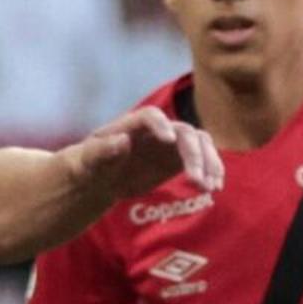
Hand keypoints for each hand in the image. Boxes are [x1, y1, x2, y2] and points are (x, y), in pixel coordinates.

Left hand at [63, 103, 223, 206]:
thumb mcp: (88, 161)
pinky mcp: (179, 159)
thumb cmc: (90, 165)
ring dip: (209, 163)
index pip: (149, 116)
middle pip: (183, 131)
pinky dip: (211, 171)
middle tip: (195, 180)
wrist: (101, 177)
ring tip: (209, 187)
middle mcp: (156, 130)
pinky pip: (203, 159)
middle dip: (193, 154)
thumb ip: (102, 151)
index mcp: (131, 125)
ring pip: (200, 143)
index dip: (160, 125)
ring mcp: (171, 144)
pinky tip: (214, 187)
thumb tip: (122, 141)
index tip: (169, 140)